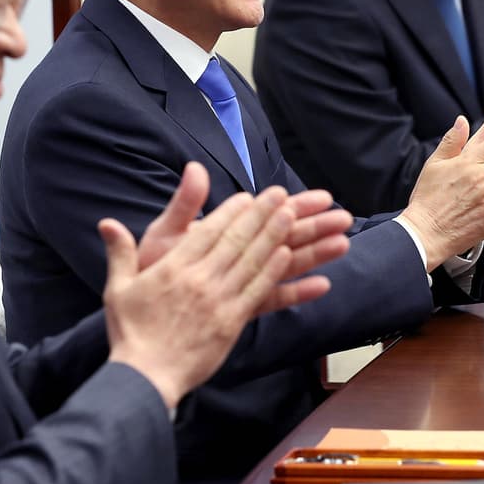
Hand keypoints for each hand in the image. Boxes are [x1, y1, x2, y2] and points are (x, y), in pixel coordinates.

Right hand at [101, 164, 335, 407]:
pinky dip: (272, 272)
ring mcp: (218, 300)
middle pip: (234, 240)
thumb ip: (119, 253)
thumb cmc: (130, 333)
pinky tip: (286, 255)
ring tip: (290, 214)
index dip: (229, 211)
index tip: (247, 196)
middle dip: (259, 214)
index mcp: (173, 268)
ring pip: (250, 261)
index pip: (206, 231)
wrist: (145, 376)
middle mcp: (199, 279)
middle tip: (279, 194)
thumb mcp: (117, 289)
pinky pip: (257, 292)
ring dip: (272, 236)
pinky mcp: (231, 323)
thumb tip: (107, 223)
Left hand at [137, 170, 350, 297]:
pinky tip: (322, 286)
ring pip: (284, 264)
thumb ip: (185, 205)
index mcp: (223, 234)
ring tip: (342, 244)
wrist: (140, 315)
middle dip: (313, 226)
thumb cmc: (150, 270)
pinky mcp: (240, 307)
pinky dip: (297, 293)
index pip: (263, 215)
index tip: (320, 197)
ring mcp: (240, 281)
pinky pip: (272, 299)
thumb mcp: (165, 233)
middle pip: (282, 237)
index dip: (292, 205)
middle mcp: (236, 256)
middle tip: (343, 216)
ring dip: (314, 254)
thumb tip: (195, 168)